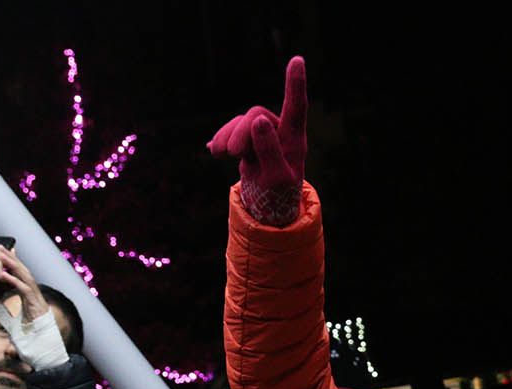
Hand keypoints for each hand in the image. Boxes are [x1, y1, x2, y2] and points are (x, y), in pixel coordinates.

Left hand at [0, 246, 49, 322]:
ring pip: (22, 275)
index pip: (18, 271)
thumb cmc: (31, 324)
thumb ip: (6, 305)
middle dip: (10, 257)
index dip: (10, 260)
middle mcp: (32, 288)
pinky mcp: (33, 301)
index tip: (0, 251)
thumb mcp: (16, 310)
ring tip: (0, 255)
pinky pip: (22, 288)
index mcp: (28, 290)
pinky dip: (13, 280)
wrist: (43, 335)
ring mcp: (34, 293)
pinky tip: (3, 274)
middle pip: (21, 268)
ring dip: (11, 264)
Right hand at [207, 57, 307, 224]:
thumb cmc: (278, 194)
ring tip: (221, 156)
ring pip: (240, 121)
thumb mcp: (275, 178)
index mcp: (294, 140)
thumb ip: (269, 150)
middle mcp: (280, 131)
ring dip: (227, 137)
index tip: (297, 60)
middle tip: (232, 154)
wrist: (267, 206)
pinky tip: (214, 151)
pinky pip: (230, 131)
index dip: (295, 85)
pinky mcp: (247, 139)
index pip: (296, 108)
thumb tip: (258, 120)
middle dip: (240, 131)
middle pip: (255, 115)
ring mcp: (263, 133)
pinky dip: (221, 141)